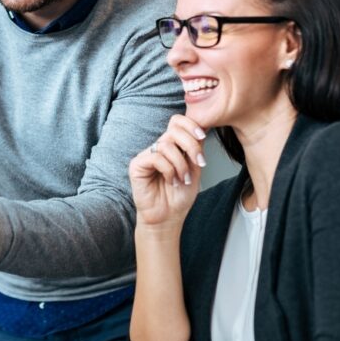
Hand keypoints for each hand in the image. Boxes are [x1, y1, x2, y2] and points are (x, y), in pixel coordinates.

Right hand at [129, 115, 206, 230]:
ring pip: (167, 145)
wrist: (168, 218)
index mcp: (172, 146)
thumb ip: (195, 150)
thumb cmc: (179, 197)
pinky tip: (171, 181)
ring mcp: (147, 155)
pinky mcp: (137, 165)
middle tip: (199, 163)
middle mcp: (158, 148)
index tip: (203, 137)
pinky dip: (169, 170)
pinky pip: (156, 158)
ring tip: (183, 179)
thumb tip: (201, 130)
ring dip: (181, 164)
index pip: (177, 122)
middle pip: (174, 130)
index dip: (190, 124)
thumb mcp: (194, 170)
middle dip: (191, 145)